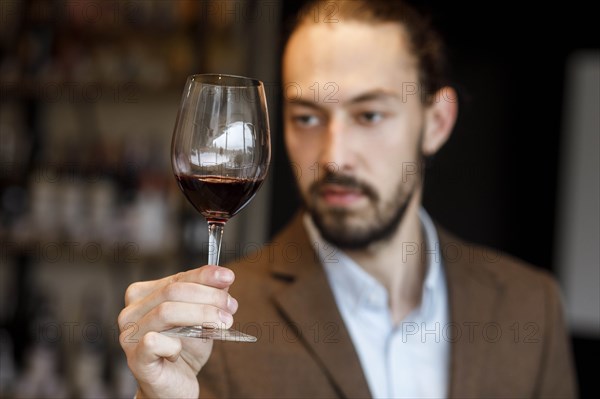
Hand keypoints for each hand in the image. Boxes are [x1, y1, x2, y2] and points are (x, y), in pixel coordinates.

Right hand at [118, 265, 237, 397]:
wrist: (175, 387)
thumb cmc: (186, 350)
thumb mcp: (202, 319)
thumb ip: (209, 298)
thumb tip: (224, 280)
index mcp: (143, 296)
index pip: (176, 278)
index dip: (204, 276)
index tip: (228, 276)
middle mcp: (131, 313)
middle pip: (172, 292)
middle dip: (207, 296)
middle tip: (231, 307)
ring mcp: (129, 335)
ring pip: (165, 312)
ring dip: (201, 315)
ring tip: (223, 323)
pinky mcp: (135, 358)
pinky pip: (154, 341)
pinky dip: (174, 344)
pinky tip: (181, 351)